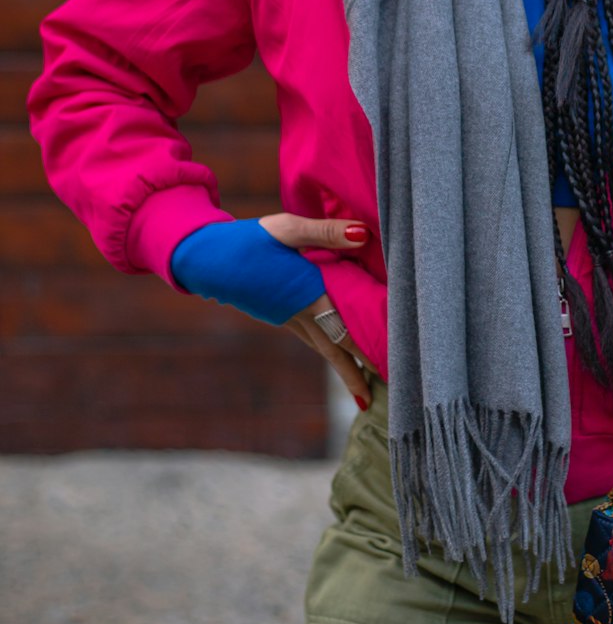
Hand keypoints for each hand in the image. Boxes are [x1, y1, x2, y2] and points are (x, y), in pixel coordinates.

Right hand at [259, 212, 376, 408]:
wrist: (207, 258)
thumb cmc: (251, 241)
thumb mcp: (287, 229)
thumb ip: (325, 232)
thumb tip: (363, 233)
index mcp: (308, 296)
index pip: (347, 328)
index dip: (371, 346)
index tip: (394, 363)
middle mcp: (301, 315)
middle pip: (338, 350)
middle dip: (361, 373)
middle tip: (387, 393)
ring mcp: (290, 320)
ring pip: (325, 350)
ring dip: (346, 370)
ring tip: (365, 394)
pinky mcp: (283, 317)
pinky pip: (314, 340)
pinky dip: (330, 352)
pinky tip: (339, 356)